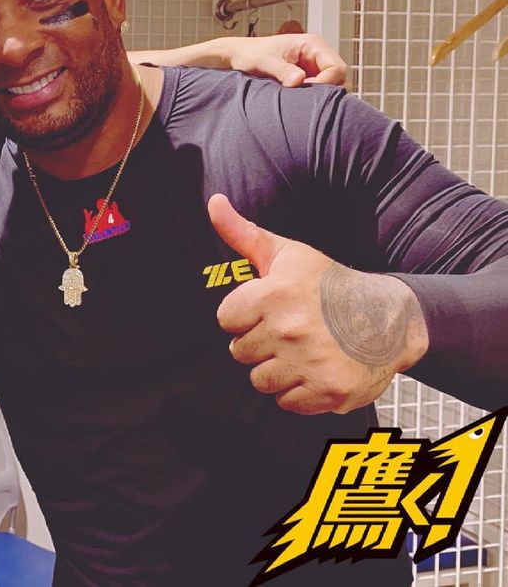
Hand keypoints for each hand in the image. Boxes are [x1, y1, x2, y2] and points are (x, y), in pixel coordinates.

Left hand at [207, 193, 427, 414]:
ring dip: (276, 370)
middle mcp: (290, 330)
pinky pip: (286, 402)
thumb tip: (212, 202)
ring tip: (301, 351)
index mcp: (275, 294)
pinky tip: (315, 370)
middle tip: (289, 331)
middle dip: (259, 343)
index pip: (226, 319)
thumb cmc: (330, 284)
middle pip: (240, 352)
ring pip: (259, 381)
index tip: (268, 309)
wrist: (391, 318)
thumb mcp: (287, 253)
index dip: (244, 315)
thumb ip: (242, 233)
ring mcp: (310, 363)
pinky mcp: (328, 391)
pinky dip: (298, 392)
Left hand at [228, 33, 346, 87]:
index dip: (327, 82)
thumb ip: (282, 70)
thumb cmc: (249, 54)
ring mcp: (312, 66)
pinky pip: (316, 90)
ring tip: (294, 96)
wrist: (237, 56)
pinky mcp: (305, 77)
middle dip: (324, 90)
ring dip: (316, 94)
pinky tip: (293, 98)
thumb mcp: (265, 62)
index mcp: (313, 44)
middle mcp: (316, 54)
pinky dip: (309, 97)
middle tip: (300, 96)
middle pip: (338, 78)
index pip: (337, 67)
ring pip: (329, 86)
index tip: (305, 90)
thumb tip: (299, 80)